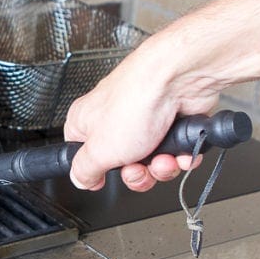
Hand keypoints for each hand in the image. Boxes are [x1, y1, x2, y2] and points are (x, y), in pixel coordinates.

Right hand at [63, 39, 218, 191]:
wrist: (179, 79)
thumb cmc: (135, 100)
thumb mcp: (99, 151)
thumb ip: (84, 170)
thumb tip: (80, 179)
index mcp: (88, 122)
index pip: (82, 154)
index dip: (95, 170)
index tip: (103, 178)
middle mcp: (116, 120)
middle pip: (121, 165)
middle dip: (136, 174)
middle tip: (138, 167)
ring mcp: (146, 121)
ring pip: (151, 162)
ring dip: (160, 168)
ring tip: (164, 157)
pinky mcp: (173, 122)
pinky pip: (174, 152)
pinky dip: (179, 157)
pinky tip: (179, 152)